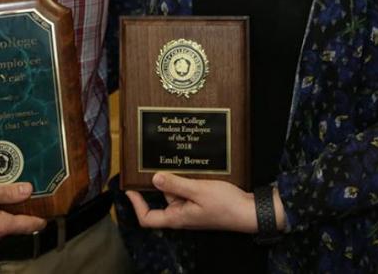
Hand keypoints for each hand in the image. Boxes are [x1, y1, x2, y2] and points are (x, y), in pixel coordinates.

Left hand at [125, 172, 257, 232]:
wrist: (249, 211)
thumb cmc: (225, 204)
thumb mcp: (198, 191)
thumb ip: (176, 185)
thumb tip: (154, 178)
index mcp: (177, 217)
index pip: (147, 218)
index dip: (135, 205)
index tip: (129, 190)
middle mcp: (181, 215)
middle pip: (159, 201)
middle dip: (156, 184)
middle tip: (149, 164)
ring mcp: (190, 209)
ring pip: (174, 193)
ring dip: (172, 179)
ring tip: (170, 159)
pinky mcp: (200, 203)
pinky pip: (186, 191)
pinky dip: (184, 180)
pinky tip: (187, 166)